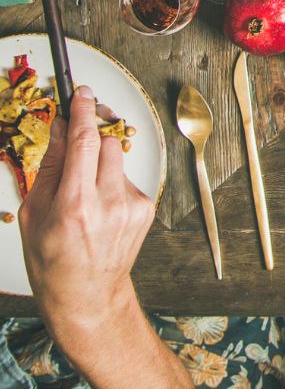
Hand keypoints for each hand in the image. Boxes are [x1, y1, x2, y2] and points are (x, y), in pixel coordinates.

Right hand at [20, 86, 154, 363]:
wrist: (86, 296)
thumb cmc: (52, 260)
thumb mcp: (34, 214)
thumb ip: (51, 166)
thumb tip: (62, 127)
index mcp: (75, 205)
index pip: (84, 142)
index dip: (83, 111)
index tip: (82, 92)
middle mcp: (108, 202)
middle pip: (105, 143)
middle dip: (90, 138)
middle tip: (76, 145)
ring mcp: (131, 205)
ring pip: (116, 159)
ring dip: (99, 165)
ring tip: (84, 194)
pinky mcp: (146, 208)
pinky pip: (126, 178)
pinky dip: (111, 184)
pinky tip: (100, 210)